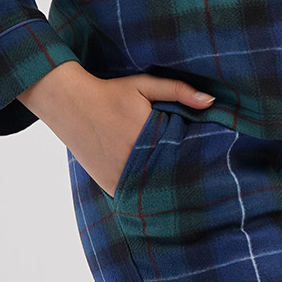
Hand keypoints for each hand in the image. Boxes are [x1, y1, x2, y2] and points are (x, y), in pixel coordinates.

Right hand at [18, 61, 214, 195]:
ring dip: (164, 190)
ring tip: (183, 192)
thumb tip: (211, 101)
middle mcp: (133, 161)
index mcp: (147, 138)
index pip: (184, 157)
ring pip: (152, 191)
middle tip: (202, 182)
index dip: (197, 160)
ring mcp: (119, 177)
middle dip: (183, 177)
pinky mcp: (109, 185)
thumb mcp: (144, 86)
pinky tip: (156, 191)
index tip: (210, 164)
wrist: (69, 104)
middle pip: (170, 177)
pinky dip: (144, 194)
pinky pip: (134, 195)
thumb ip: (179, 91)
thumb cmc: (110, 93)